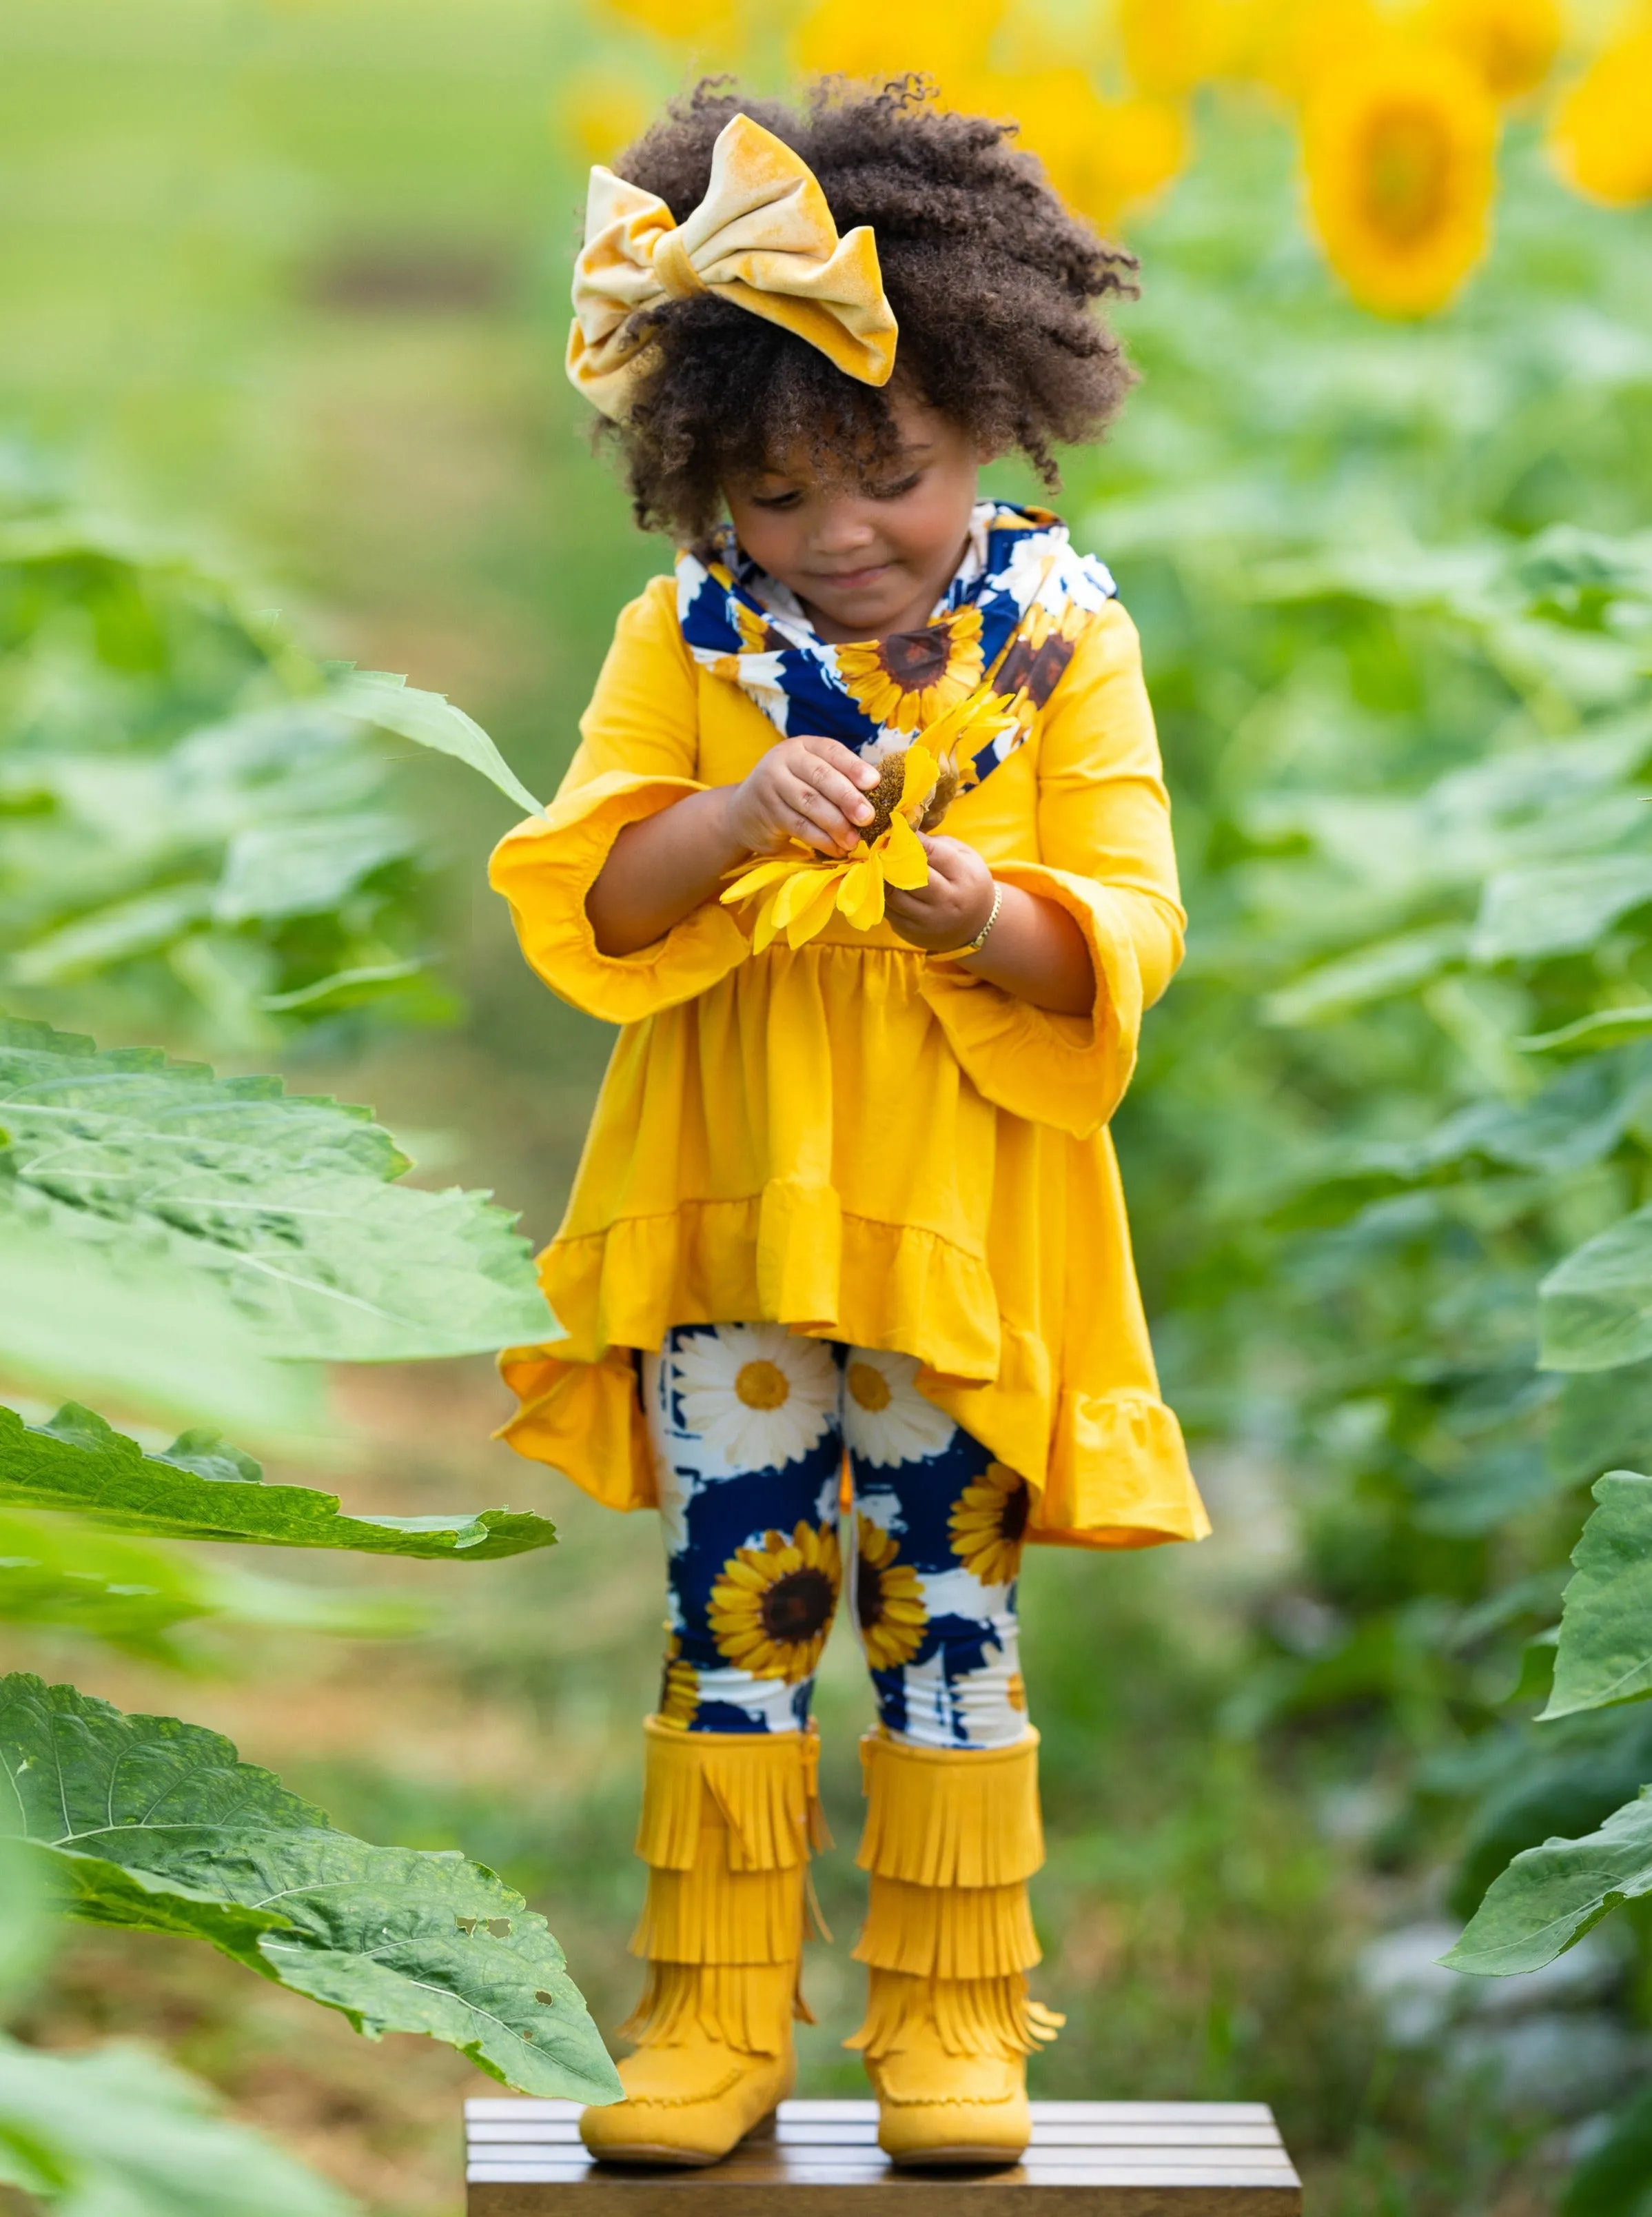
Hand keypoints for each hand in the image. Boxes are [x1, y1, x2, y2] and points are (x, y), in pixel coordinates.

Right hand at [725, 734, 877, 858]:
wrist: (744, 812)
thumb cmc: (791, 792)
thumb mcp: (810, 777)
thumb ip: (837, 780)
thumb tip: (876, 798)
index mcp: (803, 746)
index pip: (831, 751)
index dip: (853, 766)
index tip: (874, 783)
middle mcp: (784, 759)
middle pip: (821, 776)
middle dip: (847, 797)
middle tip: (867, 817)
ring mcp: (771, 783)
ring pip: (810, 803)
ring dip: (836, 824)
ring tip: (854, 841)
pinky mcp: (766, 810)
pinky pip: (799, 826)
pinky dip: (821, 839)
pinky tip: (836, 849)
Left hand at [884, 835, 994, 952]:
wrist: (975, 925)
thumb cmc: (967, 881)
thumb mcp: (965, 858)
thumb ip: (937, 844)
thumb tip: (903, 831)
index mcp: (964, 876)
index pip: (931, 852)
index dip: (909, 838)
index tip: (895, 828)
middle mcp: (947, 900)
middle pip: (909, 875)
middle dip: (891, 858)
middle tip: (879, 845)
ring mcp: (928, 919)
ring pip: (893, 894)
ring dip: (880, 876)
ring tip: (875, 862)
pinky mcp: (910, 931)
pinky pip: (887, 909)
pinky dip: (880, 894)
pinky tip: (880, 882)